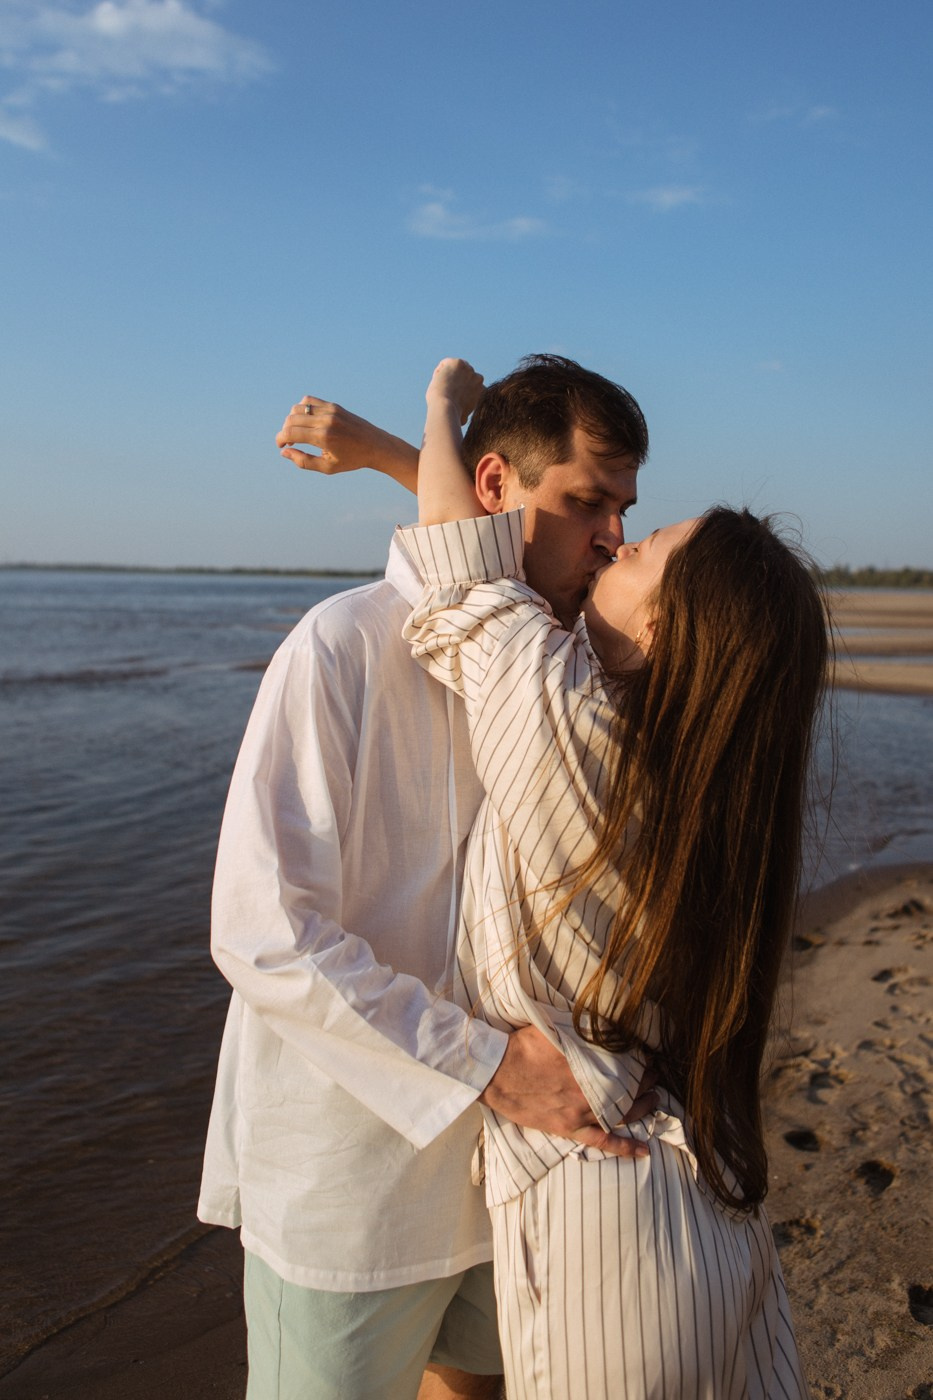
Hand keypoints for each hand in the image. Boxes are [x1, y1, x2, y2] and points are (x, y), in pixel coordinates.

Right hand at [276, 396, 418, 490]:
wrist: (376, 446)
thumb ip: (303, 461)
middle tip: (289, 442)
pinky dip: (302, 409)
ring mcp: (330, 410)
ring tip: (298, 432)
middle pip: (291, 419)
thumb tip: (284, 452)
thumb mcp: (327, 467)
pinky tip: (306, 421)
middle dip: (285, 431)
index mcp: (324, 437)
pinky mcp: (334, 405)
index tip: (281, 446)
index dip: (280, 439)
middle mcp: (325, 421)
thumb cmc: (352, 460)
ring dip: (292, 420)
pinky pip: (309, 401)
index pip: (290, 433)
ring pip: (298, 408)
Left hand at [426, 359, 483, 424]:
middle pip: (463, 376)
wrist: (445, 407)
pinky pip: (445, 364)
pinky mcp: (458, 363)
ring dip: (447, 377)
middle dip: (455, 381)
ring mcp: (469, 369)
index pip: (472, 386)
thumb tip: (463, 420)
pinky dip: (439, 372)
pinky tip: (439, 382)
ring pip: (454, 370)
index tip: (453, 398)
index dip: (460, 391)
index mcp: (482, 391)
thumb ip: (465, 412)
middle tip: (446, 393)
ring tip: (442, 388)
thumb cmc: (451, 415)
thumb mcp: (463, 416)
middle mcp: (478, 378)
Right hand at [479, 1027, 653, 1159]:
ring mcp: (580, 1112)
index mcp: (586, 1062)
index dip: (640, 1059)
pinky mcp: (569, 1128)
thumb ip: (581, 1028)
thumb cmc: (522, 1045)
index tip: (647, 1055)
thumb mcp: (554, 1027)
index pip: (625, 1062)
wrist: (495, 1072)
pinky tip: (643, 1150)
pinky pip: (601, 1142)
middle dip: (646, 1080)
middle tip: (654, 1073)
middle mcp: (588, 1088)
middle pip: (629, 1087)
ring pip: (623, 1113)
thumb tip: (603, 1021)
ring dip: (644, 1106)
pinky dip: (624, 1147)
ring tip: (655, 1099)